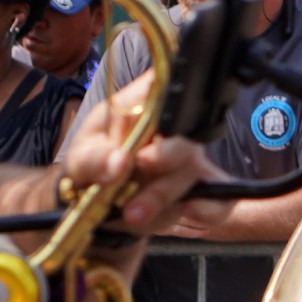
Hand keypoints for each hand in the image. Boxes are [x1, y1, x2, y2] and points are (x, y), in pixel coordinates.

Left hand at [61, 72, 234, 230]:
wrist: (98, 201)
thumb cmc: (94, 164)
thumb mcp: (81, 156)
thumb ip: (93, 158)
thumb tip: (118, 162)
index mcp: (146, 104)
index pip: (170, 87)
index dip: (171, 102)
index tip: (147, 133)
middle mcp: (177, 128)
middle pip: (187, 134)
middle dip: (165, 157)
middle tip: (141, 167)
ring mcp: (192, 160)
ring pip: (196, 172)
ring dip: (164, 196)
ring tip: (132, 215)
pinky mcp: (201, 191)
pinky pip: (220, 200)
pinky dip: (208, 208)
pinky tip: (189, 212)